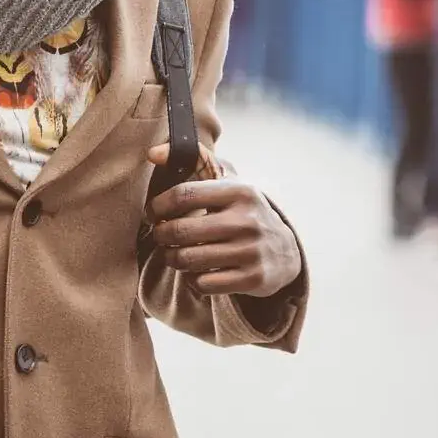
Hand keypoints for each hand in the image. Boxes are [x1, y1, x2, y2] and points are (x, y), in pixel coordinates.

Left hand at [146, 147, 301, 297]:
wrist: (285, 252)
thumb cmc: (244, 212)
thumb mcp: (229, 182)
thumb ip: (196, 160)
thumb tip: (153, 153)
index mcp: (239, 191)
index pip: (183, 195)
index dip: (158, 205)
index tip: (152, 213)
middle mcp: (247, 220)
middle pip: (181, 231)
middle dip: (161, 235)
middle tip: (159, 236)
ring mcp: (251, 251)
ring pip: (188, 260)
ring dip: (172, 259)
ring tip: (172, 254)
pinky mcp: (252, 279)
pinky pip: (202, 283)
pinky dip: (191, 280)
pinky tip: (195, 273)